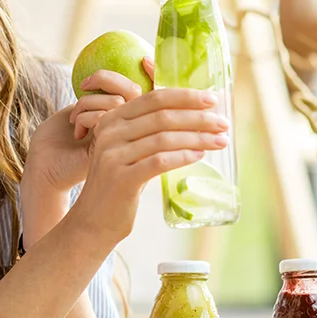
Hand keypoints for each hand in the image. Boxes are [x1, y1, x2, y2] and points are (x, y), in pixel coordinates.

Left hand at [24, 58, 155, 194]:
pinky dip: (86, 116)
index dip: (155, 74)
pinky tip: (77, 133)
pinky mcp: (111, 150)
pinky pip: (105, 117)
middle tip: (85, 84)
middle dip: (106, 79)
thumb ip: (103, 95)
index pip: (151, 91)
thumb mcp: (82, 109)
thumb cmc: (59, 136)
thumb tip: (125, 69)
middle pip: (136, 91)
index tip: (146, 60)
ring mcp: (123, 142)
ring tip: (75, 119)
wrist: (46, 167)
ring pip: (118, 102)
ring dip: (89, 102)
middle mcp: (130, 130)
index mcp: (126, 119)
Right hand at [67, 87, 229, 245]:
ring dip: (197, 137)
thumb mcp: (127, 150)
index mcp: (112, 119)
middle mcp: (110, 132)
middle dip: (198, 117)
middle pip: (162, 116)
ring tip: (219, 141)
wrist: (93, 220)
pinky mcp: (121, 178)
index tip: (212, 99)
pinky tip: (200, 155)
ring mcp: (113, 155)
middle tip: (223, 123)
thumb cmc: (119, 183)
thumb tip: (194, 116)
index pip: (153, 98)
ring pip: (164, 138)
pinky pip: (159, 161)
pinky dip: (183, 156)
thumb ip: (149, 131)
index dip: (185, 96)